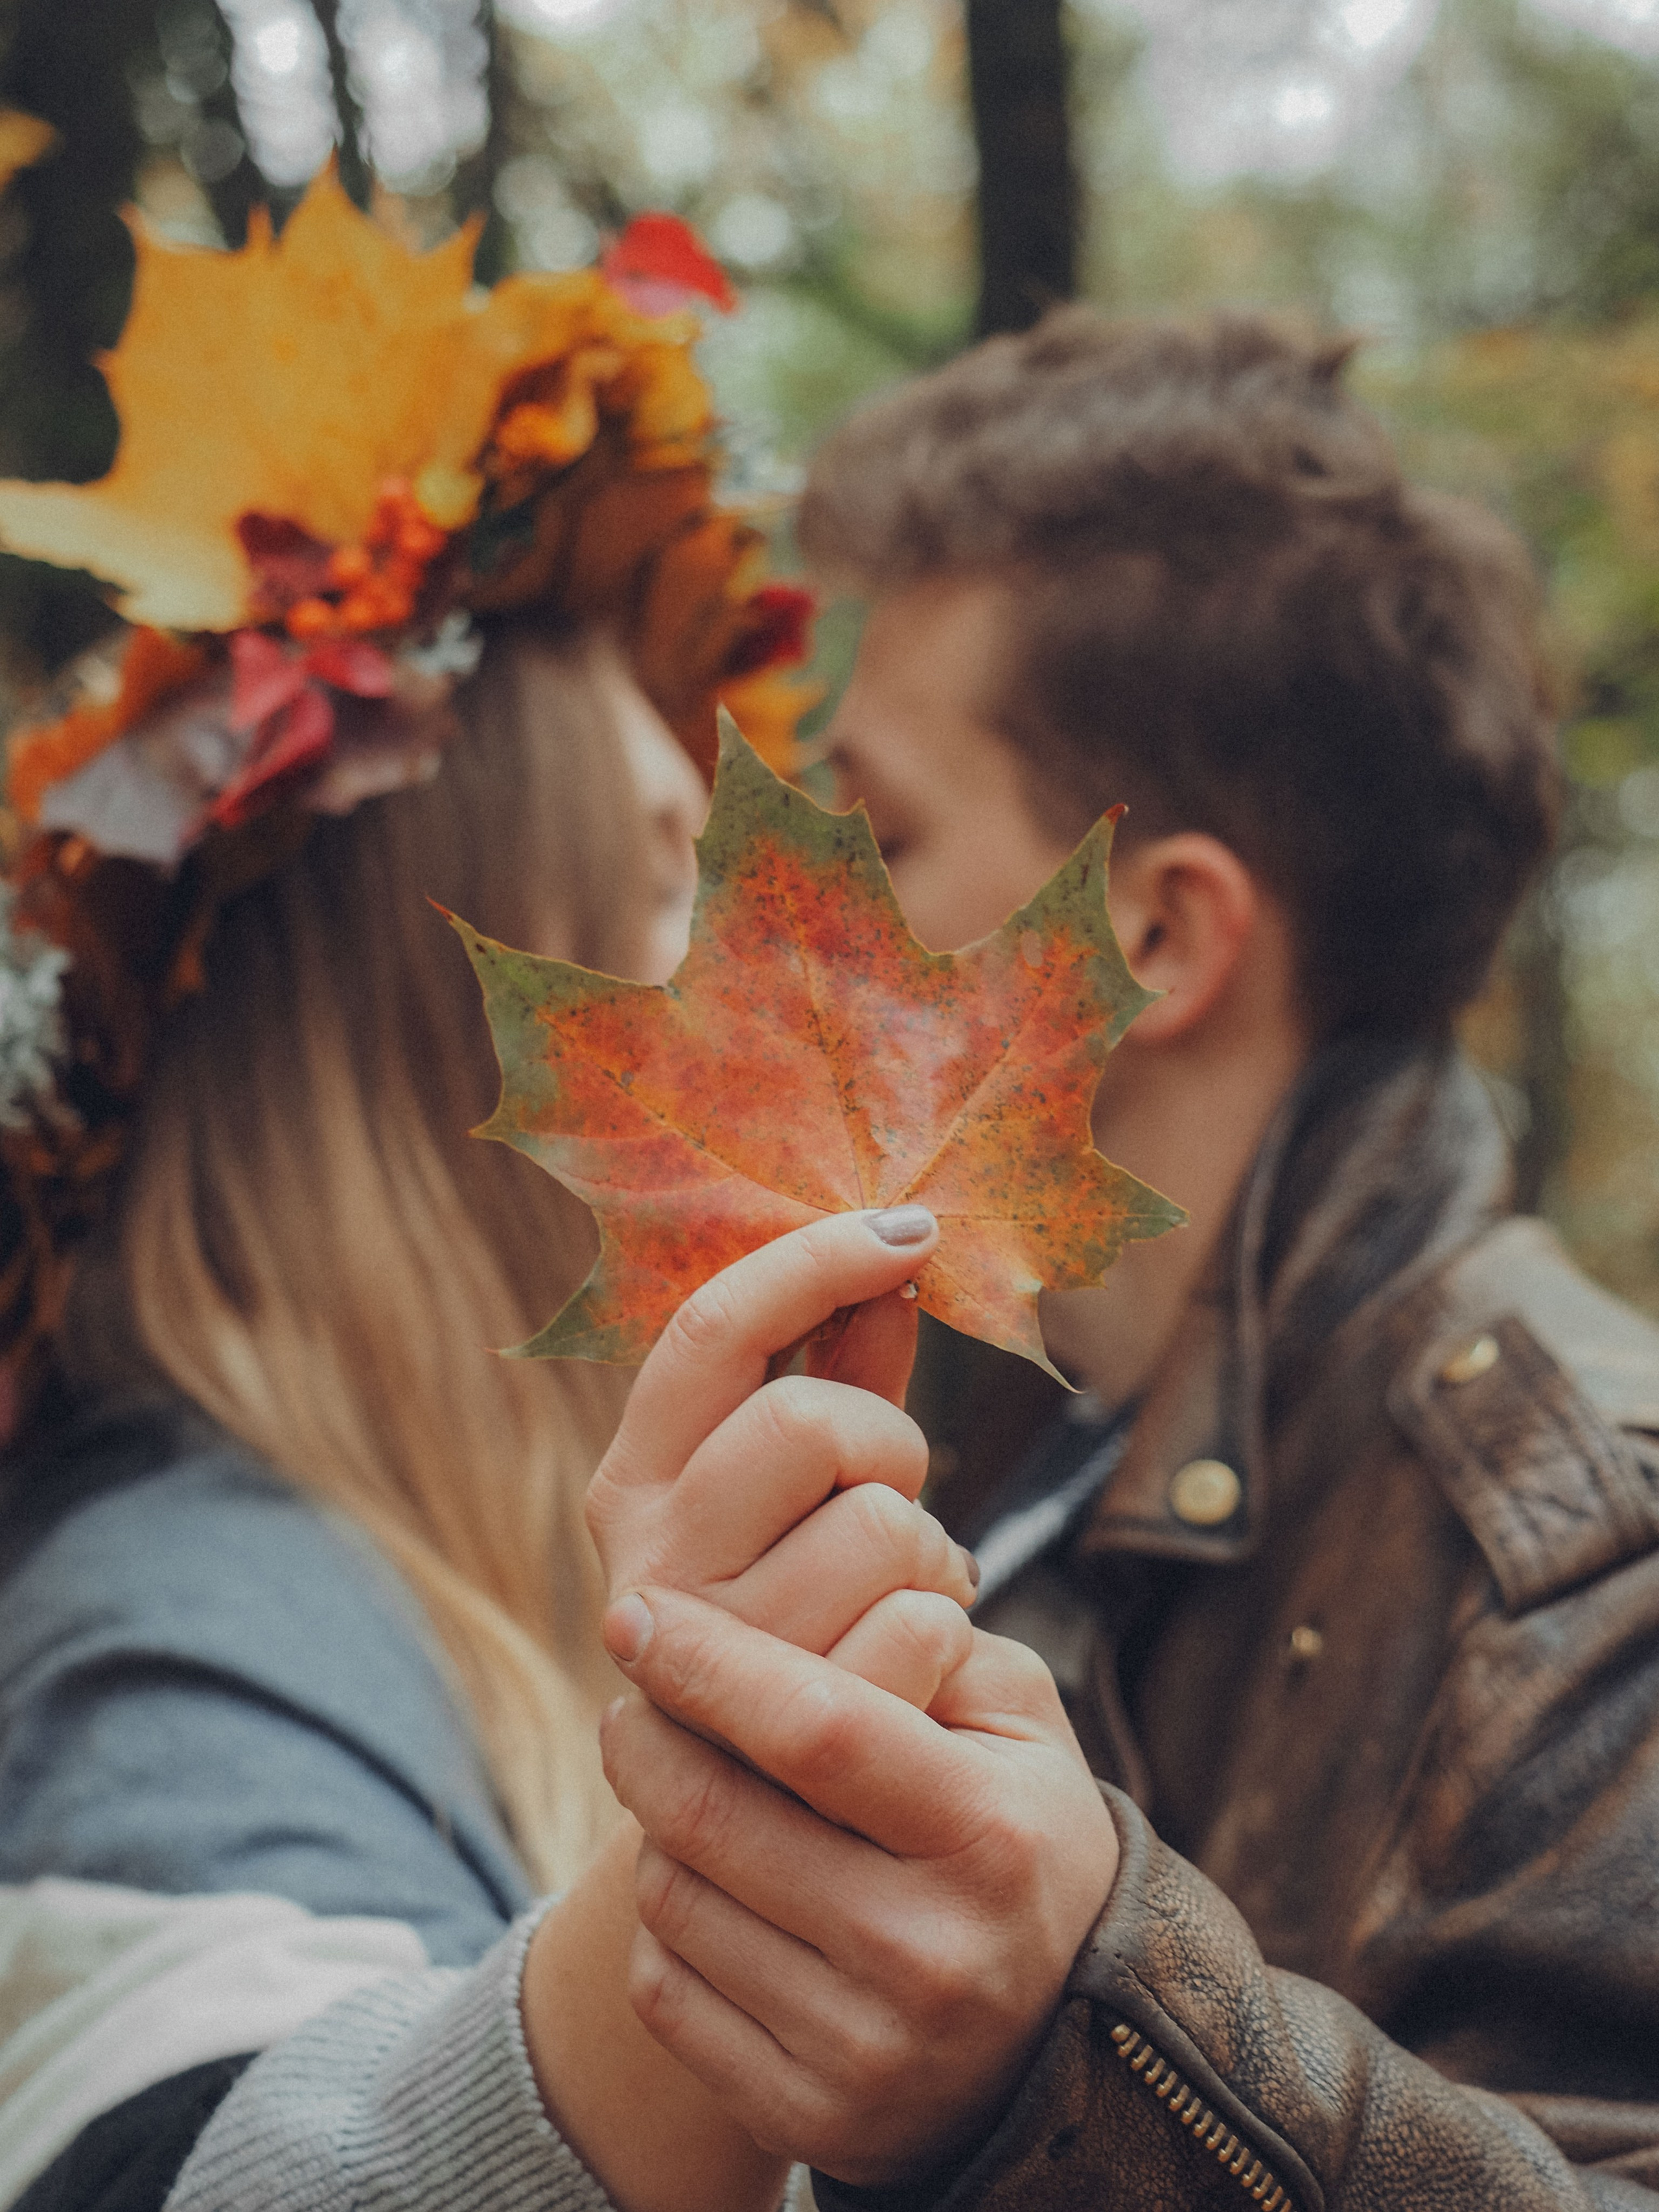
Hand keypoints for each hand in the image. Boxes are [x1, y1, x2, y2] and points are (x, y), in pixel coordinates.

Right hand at [585, 1208, 978, 1699]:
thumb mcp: (797, 1485)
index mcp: (636, 1479)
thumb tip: (899, 1254)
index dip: (818, 1260)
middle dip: (886, 1441)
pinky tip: (915, 1654)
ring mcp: (710, 1661)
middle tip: (888, 1489)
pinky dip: (948, 1629)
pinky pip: (925, 1629)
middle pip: (808, 1419)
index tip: (912, 1231)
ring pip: (883, 1525)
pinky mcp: (780, 1748)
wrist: (756, 1804)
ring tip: (899, 1588)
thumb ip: (839, 1369)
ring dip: (926, 1547)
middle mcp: (648, 1564)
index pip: (715, 1327)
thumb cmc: (791, 1600)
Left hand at [599, 1585, 1120, 2187]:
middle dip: (643, 1733)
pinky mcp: (809, 2120)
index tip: (634, 1612)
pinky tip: (706, 1887)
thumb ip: (924, 1643)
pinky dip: (662, 1926)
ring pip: (675, 1899)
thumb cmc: (1018, 1833)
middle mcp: (930, 1952)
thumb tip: (791, 1584)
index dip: (706, 1660)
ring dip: (653, 1826)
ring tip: (686, 1789)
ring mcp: (867, 2050)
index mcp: (987, 1835)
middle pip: (713, 1815)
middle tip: (636, 1695)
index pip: (812, 1728)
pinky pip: (665, 1993)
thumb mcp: (1016, 1724)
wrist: (1058, 2036)